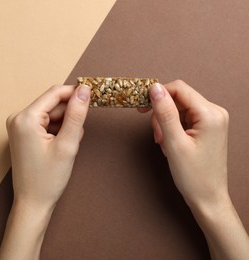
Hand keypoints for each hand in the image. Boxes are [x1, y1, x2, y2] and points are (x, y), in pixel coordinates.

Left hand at [0, 84, 90, 259]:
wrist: (32, 203)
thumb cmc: (47, 179)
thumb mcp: (67, 145)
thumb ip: (76, 114)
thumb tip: (84, 90)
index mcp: (25, 118)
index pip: (55, 93)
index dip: (76, 94)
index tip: (93, 98)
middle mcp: (18, 118)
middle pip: (53, 104)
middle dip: (69, 117)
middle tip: (75, 138)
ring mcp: (19, 126)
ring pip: (52, 115)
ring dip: (65, 126)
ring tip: (66, 147)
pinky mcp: (23, 134)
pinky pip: (46, 124)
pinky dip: (57, 132)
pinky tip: (60, 148)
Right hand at [141, 80, 248, 258]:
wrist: (208, 198)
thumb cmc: (194, 176)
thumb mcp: (174, 143)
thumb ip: (164, 113)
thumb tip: (154, 88)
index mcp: (210, 114)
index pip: (178, 89)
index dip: (157, 95)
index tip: (141, 108)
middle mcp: (214, 112)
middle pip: (178, 98)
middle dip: (162, 114)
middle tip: (157, 136)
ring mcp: (212, 120)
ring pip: (178, 109)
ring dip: (165, 123)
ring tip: (165, 144)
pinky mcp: (207, 127)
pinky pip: (183, 118)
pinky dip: (172, 129)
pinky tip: (170, 144)